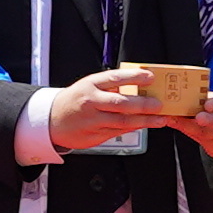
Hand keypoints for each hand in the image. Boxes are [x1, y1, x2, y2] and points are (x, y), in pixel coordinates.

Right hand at [31, 72, 158, 153]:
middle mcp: (91, 102)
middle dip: (143, 104)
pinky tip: (144, 125)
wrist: (52, 120)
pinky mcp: (94, 136)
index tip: (150, 76)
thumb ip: (110, 86)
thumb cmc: (75, 100)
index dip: (134, 77)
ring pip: (122, 121)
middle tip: (159, 104)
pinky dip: (133, 128)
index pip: (114, 78)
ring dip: (144, 121)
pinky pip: (118, 132)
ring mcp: (93, 121)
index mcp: (90, 85)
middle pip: (121, 103)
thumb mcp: (89, 85)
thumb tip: (137, 85)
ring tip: (160, 119)